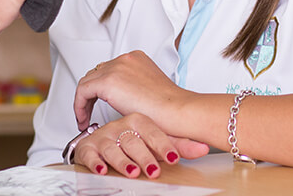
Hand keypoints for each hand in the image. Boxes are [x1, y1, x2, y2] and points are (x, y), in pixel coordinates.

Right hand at [73, 114, 208, 178]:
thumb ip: (178, 145)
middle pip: (133, 141)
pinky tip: (102, 170)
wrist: (102, 139)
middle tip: (153, 170)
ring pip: (113, 148)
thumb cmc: (131, 140)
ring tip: (132, 172)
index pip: (152, 132)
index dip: (162, 146)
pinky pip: (90, 154)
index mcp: (138, 121)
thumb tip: (204, 147)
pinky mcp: (88, 147)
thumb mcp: (155, 142)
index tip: (173, 159)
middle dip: (144, 157)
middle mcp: (121, 127)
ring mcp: (104, 137)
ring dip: (122, 162)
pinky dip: (95, 162)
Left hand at [74, 51, 186, 132]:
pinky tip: (83, 120)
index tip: (99, 103)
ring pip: (88, 82)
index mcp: (136, 58)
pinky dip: (79, 105)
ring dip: (84, 101)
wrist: (177, 111)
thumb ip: (134, 89)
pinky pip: (82, 91)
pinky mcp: (108, 81)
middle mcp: (125, 59)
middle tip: (89, 112)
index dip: (100, 88)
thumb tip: (124, 99)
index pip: (109, 70)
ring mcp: (116, 67)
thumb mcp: (150, 92)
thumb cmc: (170, 109)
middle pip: (97, 74)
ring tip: (84, 118)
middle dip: (91, 95)